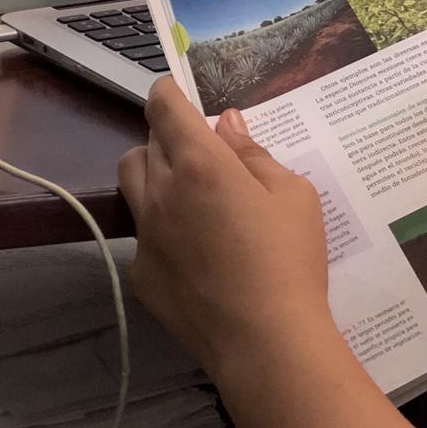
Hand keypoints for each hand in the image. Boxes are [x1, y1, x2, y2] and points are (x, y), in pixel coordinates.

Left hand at [118, 77, 333, 377]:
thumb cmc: (290, 258)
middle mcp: (162, 192)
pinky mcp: (142, 274)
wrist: (265, 339)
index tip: (176, 88)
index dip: (167, 91)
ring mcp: (146, 235)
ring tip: (190, 191)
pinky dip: (162, 224)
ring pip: (133, 184)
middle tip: (202, 149)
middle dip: (167, 136)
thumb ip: (255, 154)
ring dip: (154, 173)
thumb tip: (228, 125)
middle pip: (145, 144)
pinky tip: (197, 248)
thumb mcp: (293, 194)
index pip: (165, 109)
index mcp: (201, 164)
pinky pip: (143, 232)